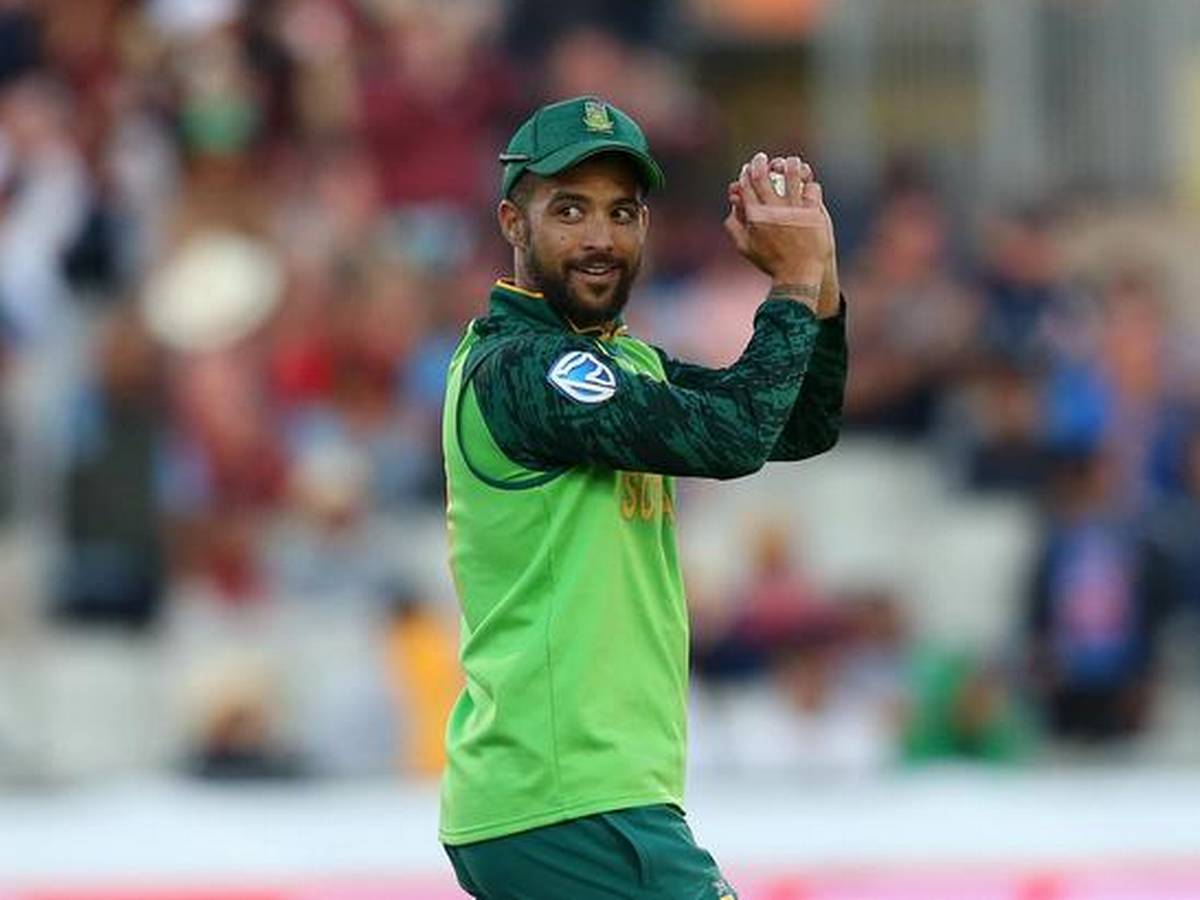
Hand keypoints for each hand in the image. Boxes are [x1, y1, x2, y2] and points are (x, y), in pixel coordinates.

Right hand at [724, 152, 837, 315]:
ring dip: (790, 165)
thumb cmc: (771, 263)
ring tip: (791, 162)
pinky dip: (810, 185)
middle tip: (763, 158)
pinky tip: (808, 185)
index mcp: (755, 217)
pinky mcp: (812, 213)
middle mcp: (773, 210)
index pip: (746, 186)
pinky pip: (812, 190)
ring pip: (792, 176)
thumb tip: (732, 205)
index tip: (747, 168)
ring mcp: (794, 210)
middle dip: (761, 163)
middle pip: (764, 177)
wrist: (798, 275)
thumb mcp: (746, 248)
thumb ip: (734, 226)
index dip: (745, 173)